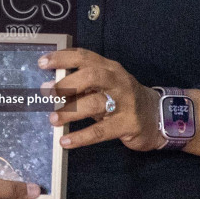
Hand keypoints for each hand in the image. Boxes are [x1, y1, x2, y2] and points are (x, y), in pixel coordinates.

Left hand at [39, 48, 164, 151]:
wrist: (157, 116)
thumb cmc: (122, 100)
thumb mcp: (104, 87)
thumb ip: (82, 85)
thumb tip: (51, 88)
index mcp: (109, 68)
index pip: (84, 57)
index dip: (62, 58)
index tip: (42, 63)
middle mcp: (117, 81)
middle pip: (91, 75)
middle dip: (67, 83)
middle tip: (47, 92)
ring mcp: (124, 102)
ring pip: (95, 103)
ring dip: (70, 110)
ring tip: (53, 118)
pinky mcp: (127, 124)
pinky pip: (100, 131)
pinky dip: (80, 137)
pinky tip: (65, 142)